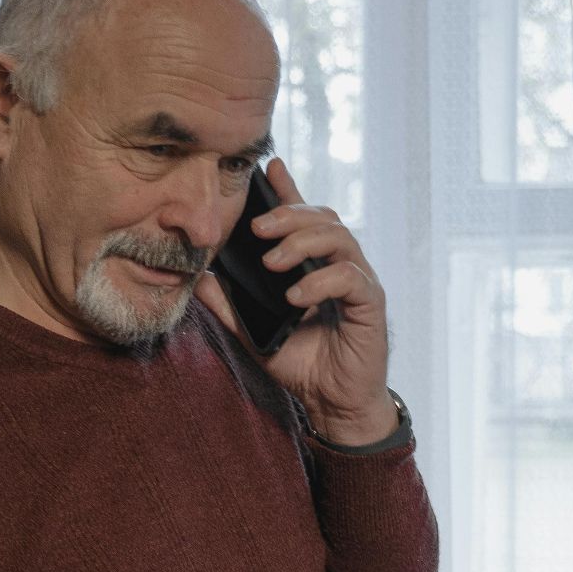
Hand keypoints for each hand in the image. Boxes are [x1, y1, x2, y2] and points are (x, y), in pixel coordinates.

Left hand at [193, 158, 398, 445]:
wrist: (332, 403)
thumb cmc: (301, 364)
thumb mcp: (254, 332)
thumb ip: (230, 305)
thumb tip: (201, 278)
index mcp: (314, 265)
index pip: (304, 218)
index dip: (289, 190)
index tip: (270, 167)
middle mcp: (339, 265)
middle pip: (323, 218)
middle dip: (288, 215)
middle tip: (256, 227)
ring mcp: (358, 282)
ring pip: (339, 238)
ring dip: (302, 243)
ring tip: (272, 262)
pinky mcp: (371, 304)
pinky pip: (351, 278)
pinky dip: (320, 281)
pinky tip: (296, 295)